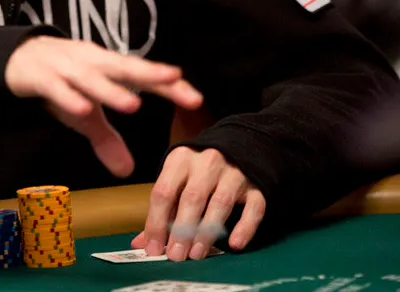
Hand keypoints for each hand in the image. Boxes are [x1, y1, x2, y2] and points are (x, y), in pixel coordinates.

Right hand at [5, 36, 203, 176]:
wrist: (18, 57)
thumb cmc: (61, 82)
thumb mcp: (85, 113)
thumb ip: (106, 139)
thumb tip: (127, 171)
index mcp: (108, 68)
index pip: (143, 75)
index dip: (168, 85)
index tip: (195, 98)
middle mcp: (92, 62)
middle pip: (124, 67)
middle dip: (149, 72)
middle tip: (174, 78)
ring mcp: (66, 67)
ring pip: (91, 78)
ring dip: (111, 90)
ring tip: (133, 105)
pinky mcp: (41, 76)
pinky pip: (57, 87)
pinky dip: (69, 96)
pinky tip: (83, 108)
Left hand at [131, 147, 265, 260]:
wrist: (240, 143)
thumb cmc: (200, 168)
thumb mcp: (177, 177)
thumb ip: (163, 209)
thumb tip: (142, 243)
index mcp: (181, 159)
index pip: (164, 191)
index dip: (157, 222)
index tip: (154, 248)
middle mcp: (208, 162)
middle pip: (192, 197)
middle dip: (182, 229)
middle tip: (176, 255)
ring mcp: (234, 172)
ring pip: (221, 203)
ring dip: (207, 232)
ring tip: (196, 254)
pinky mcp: (257, 185)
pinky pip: (254, 207)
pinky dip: (245, 227)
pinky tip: (235, 244)